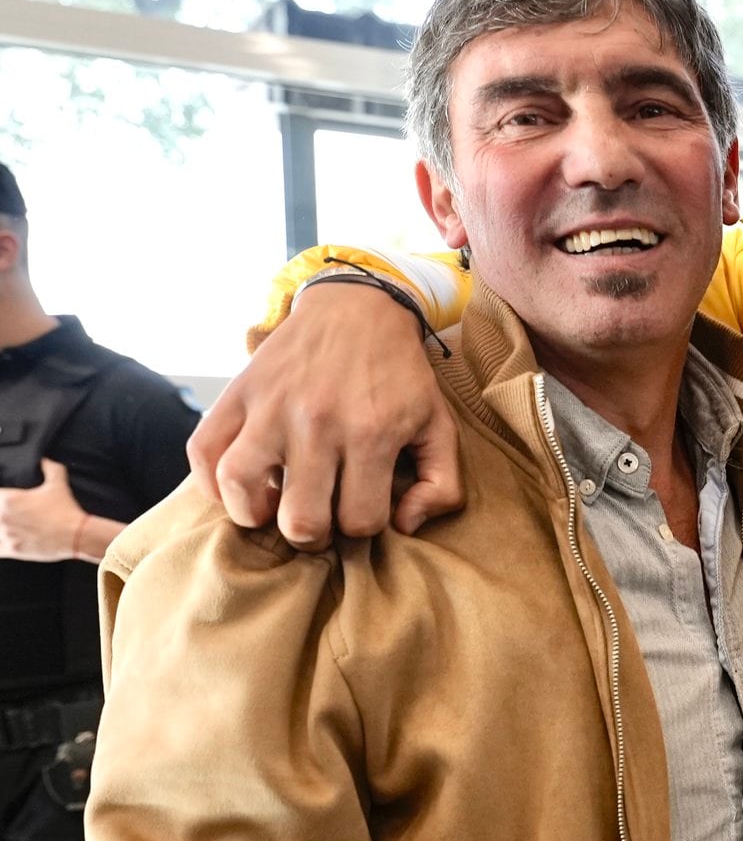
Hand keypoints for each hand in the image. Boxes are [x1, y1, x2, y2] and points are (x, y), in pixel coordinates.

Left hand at [0, 459, 86, 560]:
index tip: (3, 504)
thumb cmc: (66, 510)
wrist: (77, 534)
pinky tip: (5, 542)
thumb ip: (50, 468)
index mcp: (8, 499)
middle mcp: (3, 516)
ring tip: (6, 529)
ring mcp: (6, 534)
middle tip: (7, 517)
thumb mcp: (58, 484)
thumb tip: (45, 460)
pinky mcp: (12, 550)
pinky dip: (0, 546)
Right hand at [187, 280, 463, 548]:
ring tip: (269, 507)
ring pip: (241, 487)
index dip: (359, 526)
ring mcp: (272, 407)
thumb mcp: (438, 424)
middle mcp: (318, 423)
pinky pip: (203, 450)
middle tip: (315, 518)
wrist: (358, 306)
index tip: (357, 508)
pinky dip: (210, 481)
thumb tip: (405, 526)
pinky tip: (236, 485)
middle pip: (301, 520)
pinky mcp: (238, 392)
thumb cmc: (400, 375)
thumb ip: (441, 484)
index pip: (358, 522)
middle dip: (310, 534)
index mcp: (372, 434)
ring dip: (253, 513)